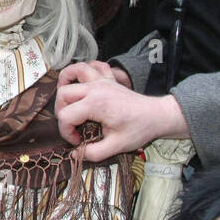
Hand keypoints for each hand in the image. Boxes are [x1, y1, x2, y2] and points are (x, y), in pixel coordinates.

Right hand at [55, 64, 189, 160]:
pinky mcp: (108, 79)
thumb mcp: (116, 146)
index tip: (79, 142)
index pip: (65, 116)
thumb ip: (93, 153)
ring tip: (67, 99)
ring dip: (65, 82)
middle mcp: (95, 88)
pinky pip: (92, 65)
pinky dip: (83, 71)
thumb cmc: (139, 129)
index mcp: (95, 104)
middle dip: (61, 112)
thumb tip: (75, 154)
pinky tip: (83, 83)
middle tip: (72, 126)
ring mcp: (101, 80)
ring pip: (72, 72)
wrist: (157, 115)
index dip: (66, 132)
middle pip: (63, 94)